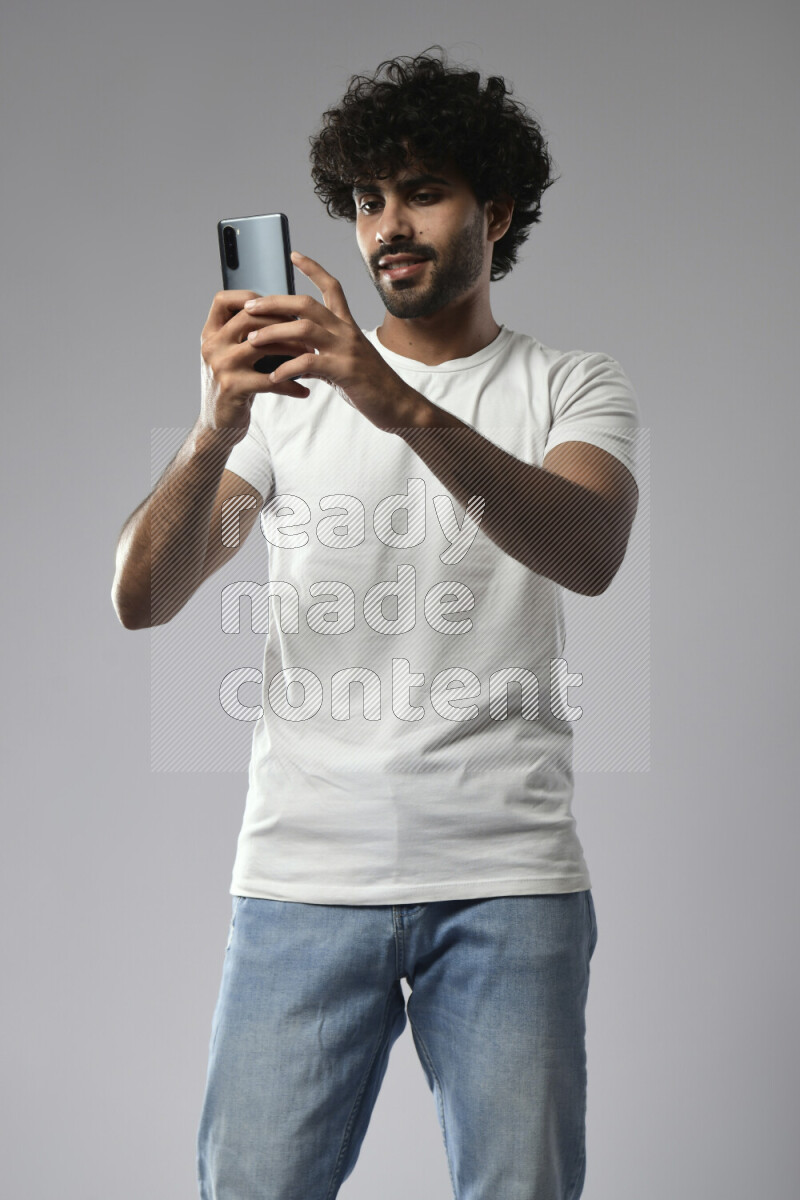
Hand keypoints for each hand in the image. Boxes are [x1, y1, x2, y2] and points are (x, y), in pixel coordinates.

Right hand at [199, 289, 314, 441]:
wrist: (219, 423)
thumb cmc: (234, 384)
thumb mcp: (232, 355)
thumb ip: (245, 335)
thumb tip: (284, 312)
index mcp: (210, 334)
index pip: (224, 300)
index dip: (250, 297)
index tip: (276, 308)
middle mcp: (212, 346)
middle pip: (249, 318)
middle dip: (281, 321)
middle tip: (305, 330)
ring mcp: (220, 366)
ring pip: (262, 345)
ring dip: (291, 349)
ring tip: (310, 355)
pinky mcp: (233, 387)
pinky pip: (269, 380)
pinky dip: (290, 385)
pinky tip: (304, 391)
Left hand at [243, 253, 419, 431]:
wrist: (398, 406)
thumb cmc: (372, 386)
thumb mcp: (346, 364)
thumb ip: (323, 355)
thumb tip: (299, 358)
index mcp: (348, 326)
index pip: (331, 287)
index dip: (313, 268)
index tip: (293, 254)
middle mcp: (346, 331)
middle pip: (306, 303)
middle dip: (274, 302)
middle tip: (249, 307)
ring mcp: (346, 349)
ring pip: (303, 328)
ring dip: (273, 332)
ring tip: (252, 341)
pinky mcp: (345, 370)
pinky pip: (309, 363)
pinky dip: (286, 369)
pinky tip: (273, 377)